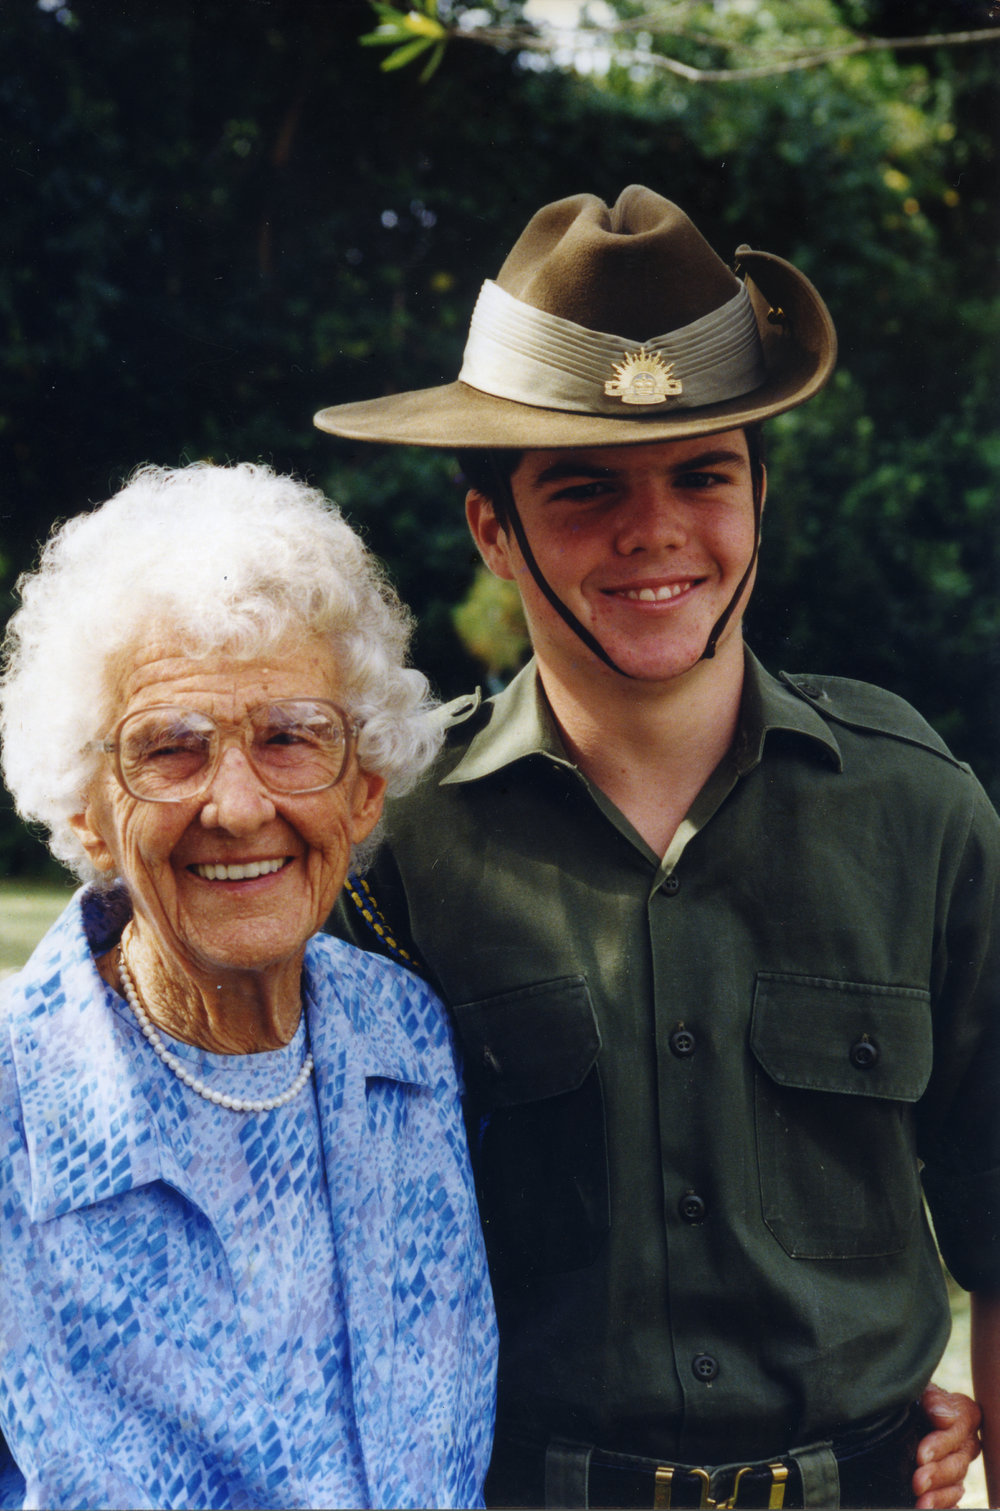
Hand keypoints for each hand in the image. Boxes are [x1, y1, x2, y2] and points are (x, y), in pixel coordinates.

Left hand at [913, 1382, 981, 1509]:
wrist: (890, 1415)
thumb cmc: (906, 1397)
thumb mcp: (916, 1390)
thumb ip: (931, 1399)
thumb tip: (945, 1418)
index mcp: (963, 1413)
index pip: (963, 1425)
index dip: (943, 1442)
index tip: (921, 1455)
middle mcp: (965, 1442)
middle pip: (958, 1461)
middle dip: (937, 1474)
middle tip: (917, 1482)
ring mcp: (957, 1466)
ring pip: (956, 1485)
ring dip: (939, 1497)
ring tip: (921, 1504)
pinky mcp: (947, 1486)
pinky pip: (952, 1501)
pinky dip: (944, 1507)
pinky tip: (928, 1509)